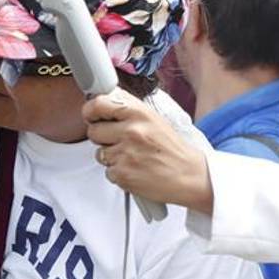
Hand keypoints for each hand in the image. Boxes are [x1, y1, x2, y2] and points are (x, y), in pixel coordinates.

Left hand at [83, 88, 213, 210]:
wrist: (187, 174)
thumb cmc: (172, 148)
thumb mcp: (154, 119)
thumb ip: (129, 110)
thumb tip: (103, 104)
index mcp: (139, 113)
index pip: (99, 104)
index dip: (91, 110)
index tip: (92, 115)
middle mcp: (131, 130)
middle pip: (93, 130)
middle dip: (102, 137)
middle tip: (119, 140)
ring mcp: (125, 153)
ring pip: (99, 153)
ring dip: (111, 156)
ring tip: (131, 156)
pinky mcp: (122, 174)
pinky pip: (107, 171)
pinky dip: (118, 172)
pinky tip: (134, 168)